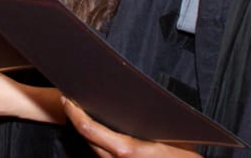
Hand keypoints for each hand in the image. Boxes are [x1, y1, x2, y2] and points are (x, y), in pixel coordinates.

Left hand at [62, 97, 198, 156]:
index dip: (74, 113)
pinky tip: (101, 130)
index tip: (67, 99)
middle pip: (87, 138)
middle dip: (78, 119)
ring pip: (95, 148)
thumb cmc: (182, 156)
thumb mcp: (165, 134)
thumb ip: (143, 122)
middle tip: (72, 100)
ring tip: (83, 111)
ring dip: (88, 131)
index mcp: (125, 149)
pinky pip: (105, 155)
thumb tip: (128, 103)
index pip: (88, 129)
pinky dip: (99, 142)